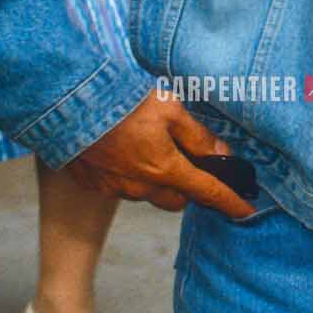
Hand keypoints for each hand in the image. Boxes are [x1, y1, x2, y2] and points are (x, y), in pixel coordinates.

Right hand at [69, 90, 255, 219]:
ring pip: (147, 194)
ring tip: (148, 145)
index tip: (245, 211)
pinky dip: (128, 175)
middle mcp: (139, 186)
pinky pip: (120, 188)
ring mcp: (113, 188)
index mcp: (164, 169)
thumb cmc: (122, 101)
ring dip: (155, 179)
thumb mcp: (171, 110)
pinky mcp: (92, 184)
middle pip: (176, 199)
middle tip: (187, 161)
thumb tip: (221, 154)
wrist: (68, 102)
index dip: (229, 202)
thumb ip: (197, 136)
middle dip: (187, 187)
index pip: (207, 192)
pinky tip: (123, 149)